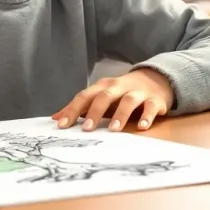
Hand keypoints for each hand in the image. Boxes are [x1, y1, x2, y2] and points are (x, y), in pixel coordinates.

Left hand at [52, 69, 173, 132]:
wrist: (155, 79)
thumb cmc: (121, 93)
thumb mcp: (100, 97)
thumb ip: (79, 108)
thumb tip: (55, 118)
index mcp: (102, 87)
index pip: (84, 96)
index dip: (72, 110)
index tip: (62, 125)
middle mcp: (119, 87)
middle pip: (105, 96)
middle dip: (95, 112)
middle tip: (87, 129)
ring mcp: (137, 93)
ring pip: (128, 101)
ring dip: (120, 114)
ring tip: (113, 129)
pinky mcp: (154, 100)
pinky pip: (150, 107)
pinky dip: (146, 116)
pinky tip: (142, 127)